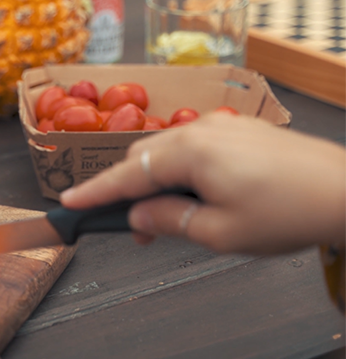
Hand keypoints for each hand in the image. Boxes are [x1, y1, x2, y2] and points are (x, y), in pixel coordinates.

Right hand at [60, 114, 345, 253]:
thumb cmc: (287, 213)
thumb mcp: (219, 232)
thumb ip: (168, 220)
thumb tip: (137, 217)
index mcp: (191, 153)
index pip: (128, 174)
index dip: (96, 192)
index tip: (69, 202)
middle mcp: (202, 131)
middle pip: (143, 157)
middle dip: (128, 190)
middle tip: (131, 230)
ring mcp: (224, 126)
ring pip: (169, 151)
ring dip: (156, 181)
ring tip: (165, 218)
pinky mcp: (243, 130)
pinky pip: (195, 147)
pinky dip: (181, 170)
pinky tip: (195, 195)